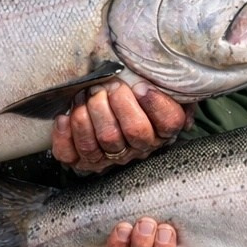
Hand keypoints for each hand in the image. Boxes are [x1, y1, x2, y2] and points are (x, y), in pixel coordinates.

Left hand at [51, 81, 192, 174]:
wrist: (106, 108)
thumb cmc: (135, 96)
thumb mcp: (161, 88)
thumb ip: (173, 86)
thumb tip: (182, 92)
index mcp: (161, 129)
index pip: (169, 123)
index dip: (155, 104)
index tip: (140, 86)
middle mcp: (137, 148)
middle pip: (133, 132)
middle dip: (119, 104)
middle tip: (111, 86)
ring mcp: (109, 156)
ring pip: (100, 143)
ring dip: (88, 115)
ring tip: (86, 95)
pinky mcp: (82, 160)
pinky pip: (70, 155)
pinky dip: (64, 136)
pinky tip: (64, 116)